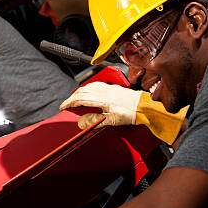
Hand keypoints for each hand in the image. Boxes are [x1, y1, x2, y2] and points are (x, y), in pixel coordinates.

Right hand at [60, 82, 187, 143]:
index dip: (69, 102)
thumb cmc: (131, 113)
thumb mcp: (111, 120)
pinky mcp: (113, 88)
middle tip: (67, 104)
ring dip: (79, 92)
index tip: (63, 106)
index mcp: (101, 98)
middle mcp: (103, 91)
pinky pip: (96, 85)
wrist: (144, 107)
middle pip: (82, 91)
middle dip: (72, 97)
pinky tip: (90, 92)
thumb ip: (95, 120)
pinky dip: (88, 88)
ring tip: (75, 98)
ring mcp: (108, 88)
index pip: (80, 98)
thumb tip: (82, 122)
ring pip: (88, 87)